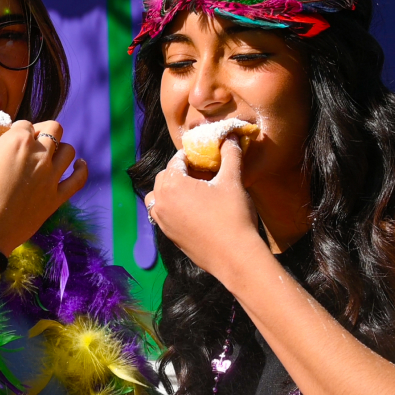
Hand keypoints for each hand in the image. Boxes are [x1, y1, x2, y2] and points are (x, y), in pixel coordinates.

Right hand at [0, 119, 87, 253]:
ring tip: (50, 154)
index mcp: (17, 141)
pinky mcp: (56, 198)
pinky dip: (80, 169)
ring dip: (60, 148)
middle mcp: (39, 155)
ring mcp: (50, 177)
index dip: (17, 130)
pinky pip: (78, 179)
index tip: (9, 139)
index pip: (25, 124)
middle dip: (43, 131)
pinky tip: (78, 165)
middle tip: (31, 142)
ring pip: (68, 150)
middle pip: (53, 129)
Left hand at [145, 140, 261, 279]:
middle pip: (165, 177)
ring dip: (172, 190)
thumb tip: (232, 136)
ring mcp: (162, 221)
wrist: (234, 257)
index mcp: (172, 184)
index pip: (177, 160)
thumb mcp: (233, 181)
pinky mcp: (168, 236)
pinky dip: (173, 208)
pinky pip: (163, 215)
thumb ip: (230, 155)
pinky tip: (195, 211)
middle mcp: (160, 202)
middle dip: (181, 172)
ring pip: (159, 196)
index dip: (193, 156)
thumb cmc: (233, 216)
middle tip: (204, 174)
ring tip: (196, 192)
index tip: (207, 157)